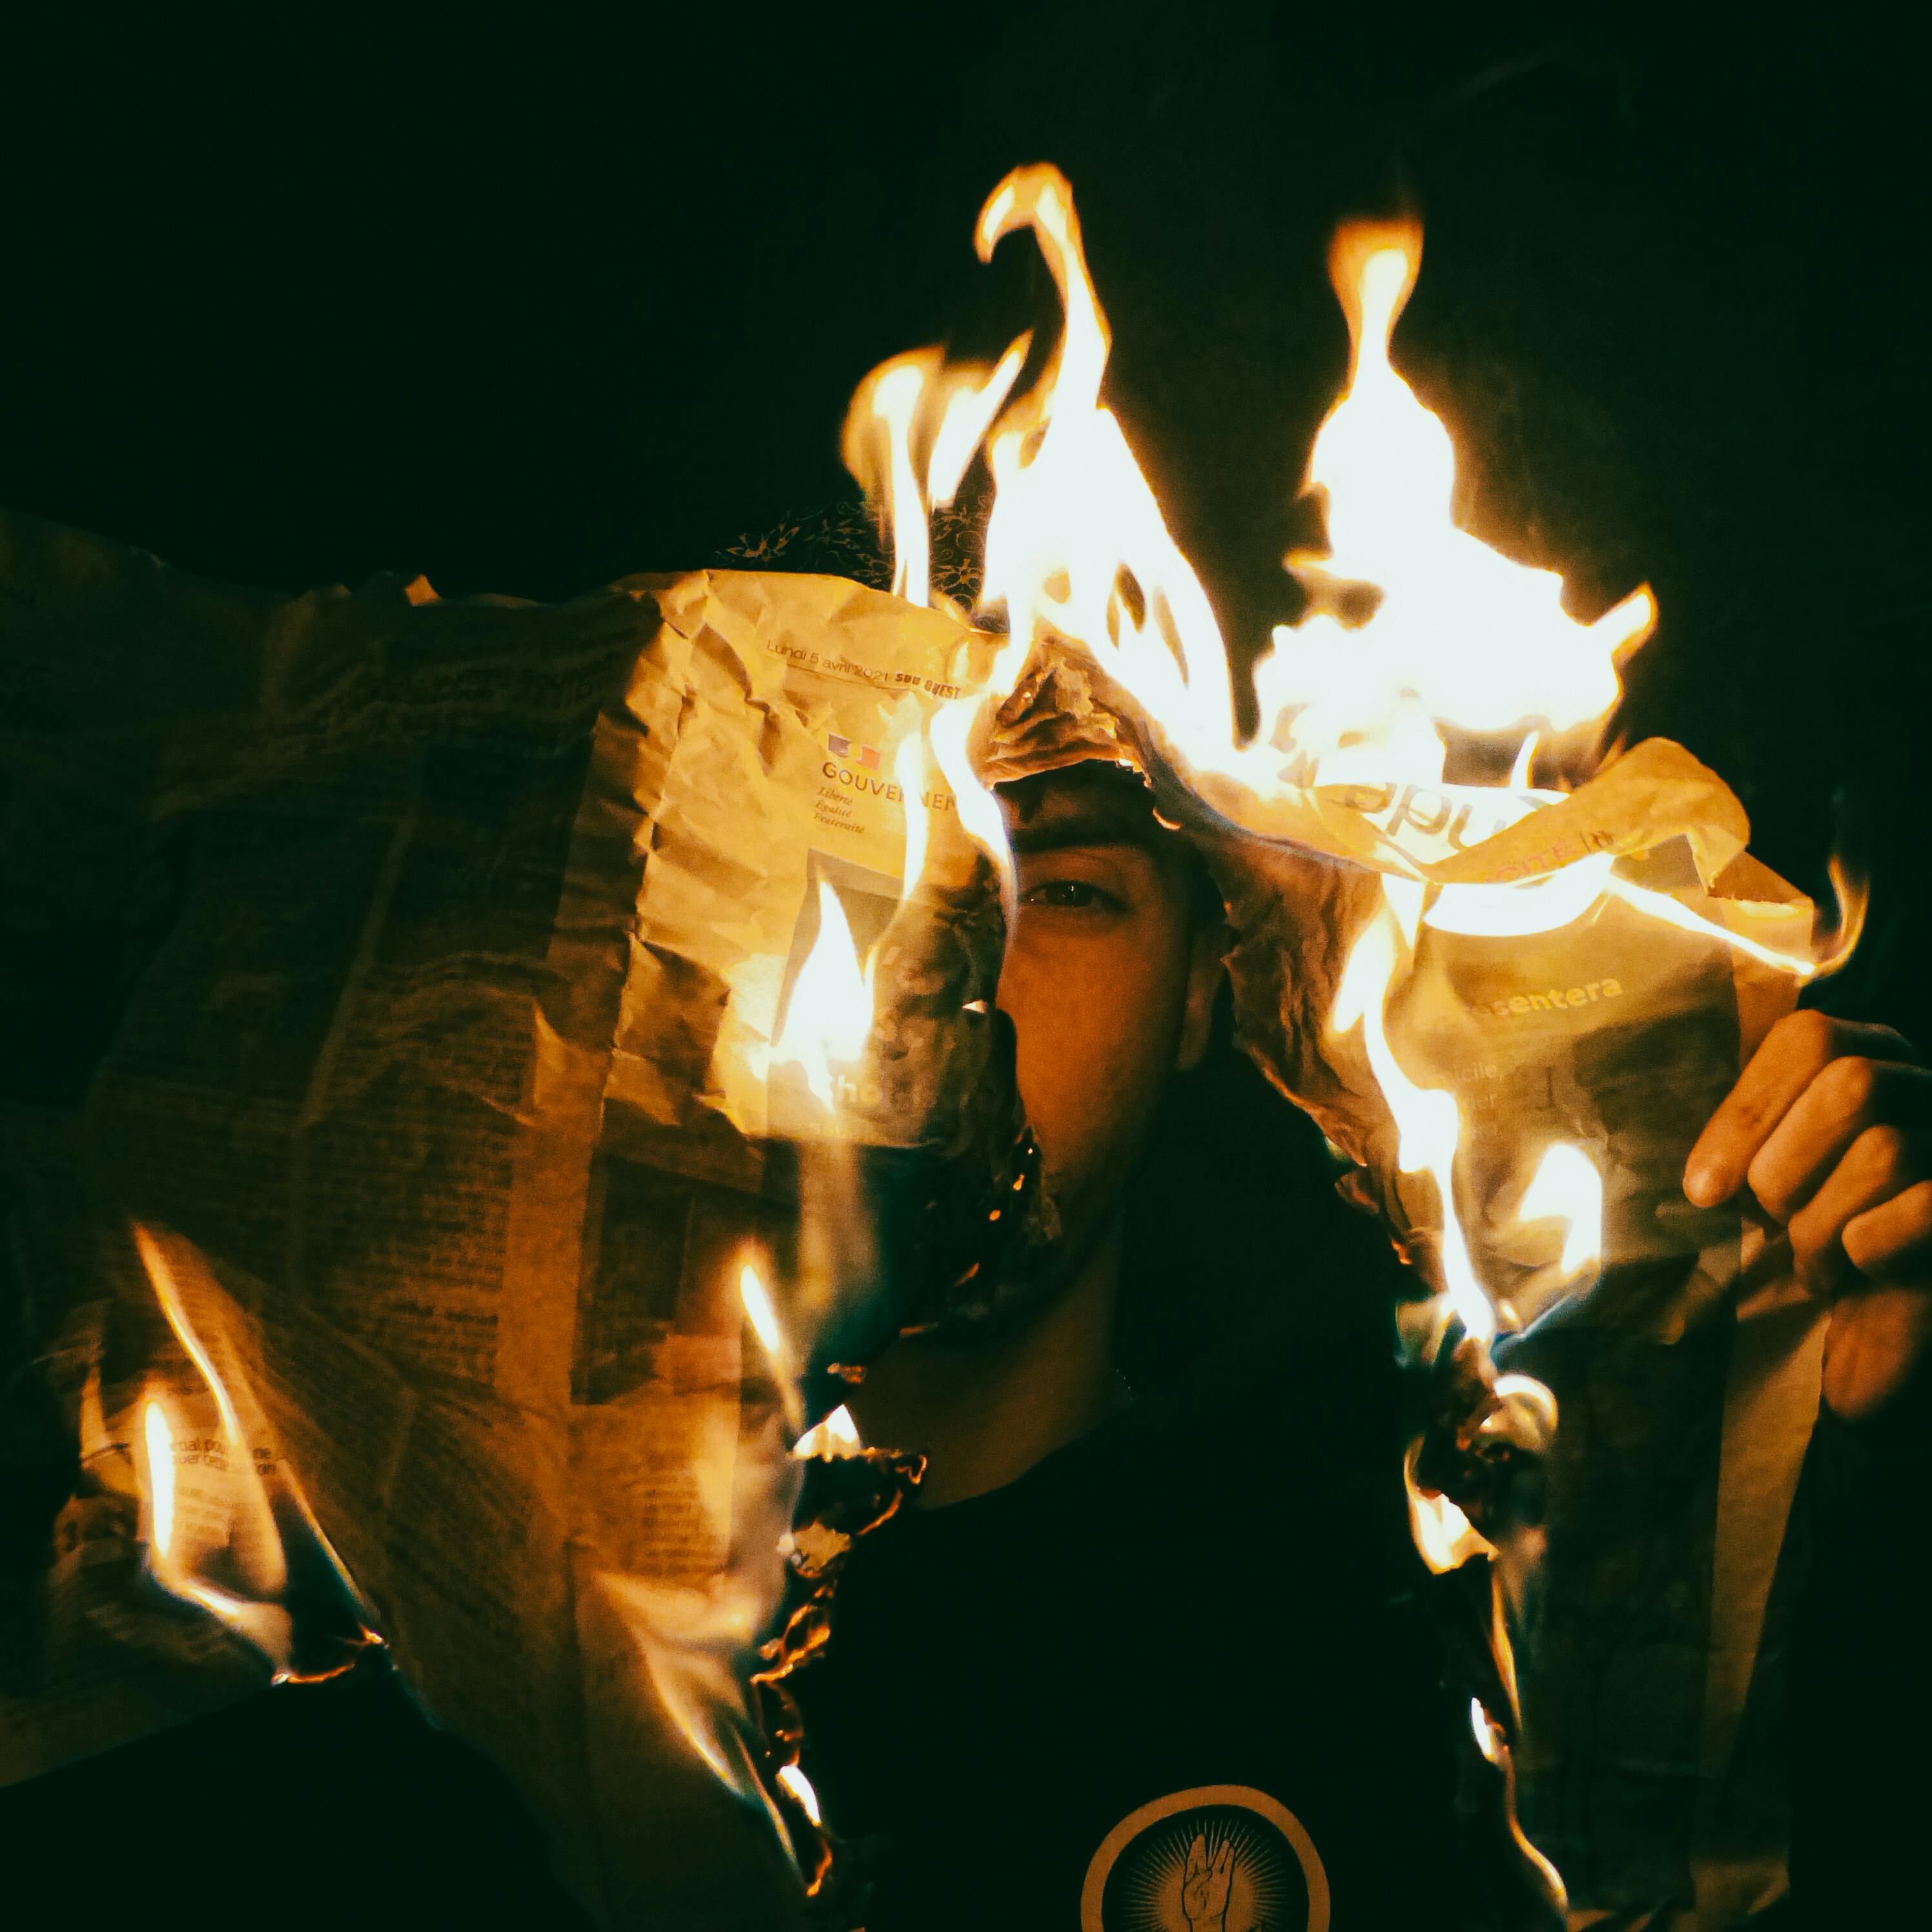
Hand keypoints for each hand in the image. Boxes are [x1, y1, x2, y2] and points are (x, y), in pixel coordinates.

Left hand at [1182, 1833, 1232, 1930]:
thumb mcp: (1188, 1893)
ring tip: (1225, 1840)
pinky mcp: (1224, 1884)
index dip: (1193, 1851)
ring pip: (1218, 1861)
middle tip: (1202, 1835)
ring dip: (1221, 1851)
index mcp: (1193, 1876)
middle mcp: (1204, 1875)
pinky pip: (1228, 1869)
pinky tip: (1232, 1851)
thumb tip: (1208, 1872)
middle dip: (1203, 1846)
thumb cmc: (1193, 1907)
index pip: (1192, 1860)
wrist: (1204, 1919)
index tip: (1194, 1841)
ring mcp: (1214, 1878)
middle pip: (1203, 1857)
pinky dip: (1230, 1860)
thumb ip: (1196, 1880)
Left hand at [1685, 1011, 1931, 1428]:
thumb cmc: (1814, 1237)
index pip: (1808, 1039)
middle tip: (1774, 1223)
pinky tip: (1857, 1271)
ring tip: (1811, 1263)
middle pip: (1852, 1084)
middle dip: (1785, 1169)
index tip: (1703, 1189)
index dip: (1746, 1113)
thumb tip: (1680, 1148)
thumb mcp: (1768, 1172)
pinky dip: (1869, 1247)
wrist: (1873, 1333)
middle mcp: (1927, 1089)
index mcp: (1872, 1056)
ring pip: (1885, 1150)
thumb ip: (1741, 1134)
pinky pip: (1923, 1208)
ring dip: (1821, 1223)